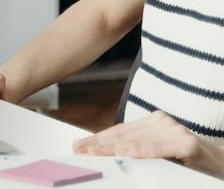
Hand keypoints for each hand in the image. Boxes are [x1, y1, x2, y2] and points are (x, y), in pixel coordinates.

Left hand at [74, 111, 223, 175]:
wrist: (221, 167)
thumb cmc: (187, 162)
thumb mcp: (158, 152)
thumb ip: (137, 147)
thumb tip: (108, 151)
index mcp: (153, 122)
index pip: (120, 131)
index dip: (98, 139)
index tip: (78, 145)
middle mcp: (162, 122)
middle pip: (124, 135)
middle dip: (99, 144)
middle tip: (79, 150)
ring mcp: (174, 131)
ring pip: (138, 142)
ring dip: (113, 148)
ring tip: (94, 152)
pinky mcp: (187, 144)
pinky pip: (160, 149)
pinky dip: (142, 151)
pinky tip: (125, 154)